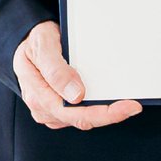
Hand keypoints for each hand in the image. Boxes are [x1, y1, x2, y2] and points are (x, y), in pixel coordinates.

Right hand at [13, 21, 141, 130]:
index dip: (103, 114)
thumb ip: (56, 70)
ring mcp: (51, 109)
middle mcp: (45, 108)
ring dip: (105, 113)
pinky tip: (110, 101)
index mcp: (39, 96)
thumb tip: (76, 96)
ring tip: (127, 104)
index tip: (126, 106)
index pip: (75, 113)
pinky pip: (79, 112)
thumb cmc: (35, 42)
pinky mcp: (58, 106)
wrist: (26, 41)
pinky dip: (97, 108)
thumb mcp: (42, 47)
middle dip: (110, 115)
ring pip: (82, 118)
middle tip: (134, 106)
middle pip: (82, 119)